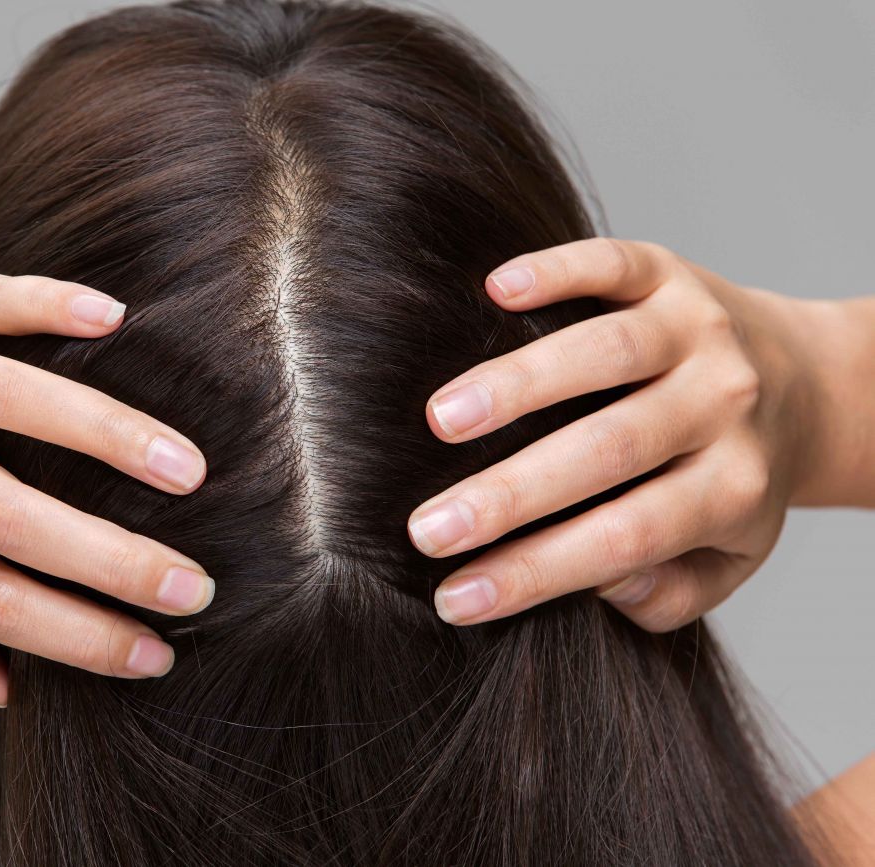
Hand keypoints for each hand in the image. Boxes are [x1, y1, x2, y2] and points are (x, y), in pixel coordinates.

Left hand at [0, 266, 213, 704]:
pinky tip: (116, 319)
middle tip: (195, 585)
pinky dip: (47, 306)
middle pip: (8, 518)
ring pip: (6, 402)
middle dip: (111, 559)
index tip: (155, 656)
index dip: (76, 637)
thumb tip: (3, 690)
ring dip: (105, 435)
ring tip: (189, 469)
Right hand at [407, 238, 828, 631]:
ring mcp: (697, 330)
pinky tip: (494, 288)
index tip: (455, 599)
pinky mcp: (669, 273)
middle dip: (510, 495)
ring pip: (607, 354)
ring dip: (518, 386)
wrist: (805, 379)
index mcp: (734, 487)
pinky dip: (556, 271)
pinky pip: (614, 265)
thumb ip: (670, 594)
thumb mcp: (729, 558)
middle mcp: (722, 404)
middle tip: (426, 529)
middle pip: (610, 451)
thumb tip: (604, 584)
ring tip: (440, 420)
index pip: (626, 539)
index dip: (536, 572)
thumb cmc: (735, 480)